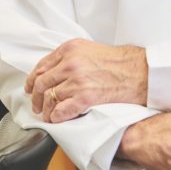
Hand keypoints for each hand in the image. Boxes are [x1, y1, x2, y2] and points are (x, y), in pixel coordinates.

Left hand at [24, 39, 146, 121]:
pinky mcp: (85, 97)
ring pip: (50, 98)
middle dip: (36, 97)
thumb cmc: (119, 62)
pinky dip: (57, 117)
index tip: (31, 88)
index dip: (32, 80)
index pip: (41, 66)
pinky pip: (62, 110)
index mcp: (69, 49)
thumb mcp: (89, 49)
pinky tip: (57, 119)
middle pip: (41, 83)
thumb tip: (55, 71)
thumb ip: (70, 57)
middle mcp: (70, 63)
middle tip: (36, 105)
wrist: (140, 72)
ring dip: (46, 110)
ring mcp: (77, 81)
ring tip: (48, 116)